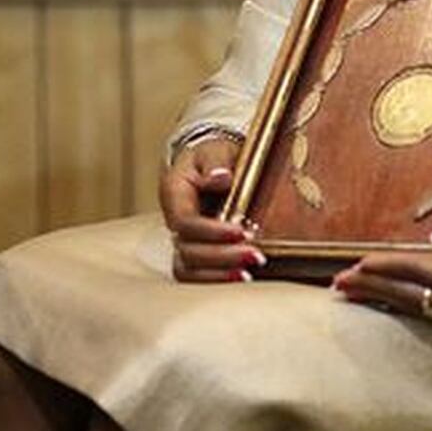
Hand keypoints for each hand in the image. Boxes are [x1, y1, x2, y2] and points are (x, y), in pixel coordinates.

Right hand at [159, 137, 263, 282]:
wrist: (213, 165)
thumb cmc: (213, 156)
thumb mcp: (214, 149)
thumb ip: (215, 160)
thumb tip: (220, 177)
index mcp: (175, 195)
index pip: (186, 222)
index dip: (211, 231)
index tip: (241, 231)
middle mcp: (176, 223)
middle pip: (188, 252)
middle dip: (222, 257)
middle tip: (256, 256)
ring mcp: (185, 241)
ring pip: (189, 270)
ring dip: (219, 275)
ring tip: (249, 274)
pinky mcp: (199, 253)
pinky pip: (200, 275)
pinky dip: (219, 280)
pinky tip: (245, 279)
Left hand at [332, 232, 431, 372]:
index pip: (416, 270)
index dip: (385, 265)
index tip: (357, 262)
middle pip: (404, 293)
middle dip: (370, 286)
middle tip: (338, 283)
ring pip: (411, 304)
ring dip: (380, 297)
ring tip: (353, 293)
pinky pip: (426, 312)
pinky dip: (403, 305)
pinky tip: (395, 302)